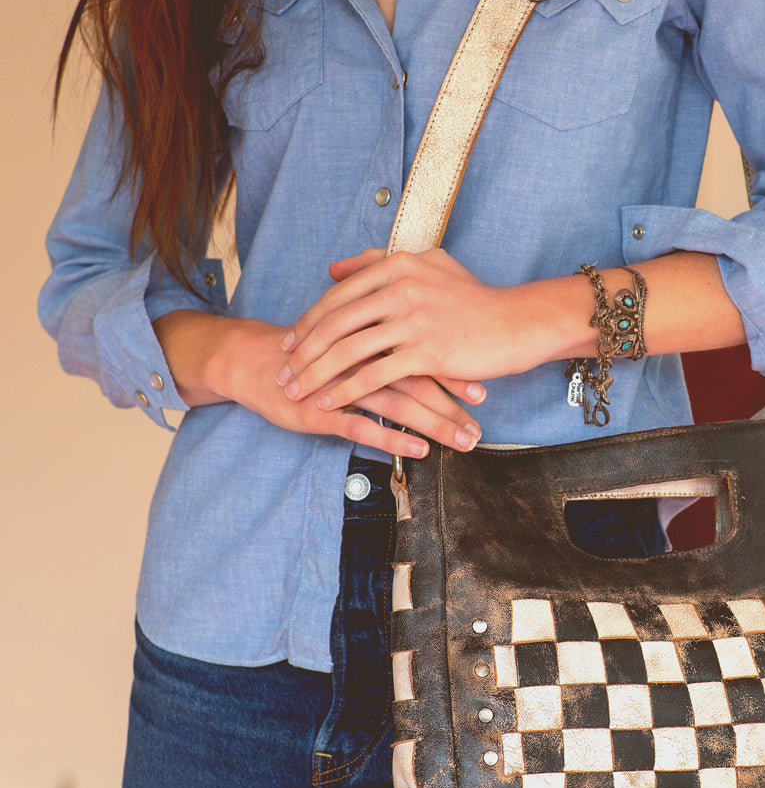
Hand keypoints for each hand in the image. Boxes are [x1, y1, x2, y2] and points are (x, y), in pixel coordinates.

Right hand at [160, 313, 483, 458]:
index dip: (454, 371)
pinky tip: (419, 451)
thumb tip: (433, 347)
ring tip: (463, 442)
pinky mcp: (322, 410)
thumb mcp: (351, 338)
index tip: (483, 390)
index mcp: (372, 335)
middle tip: (481, 427)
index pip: (422, 350)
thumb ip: (387, 337)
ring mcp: (342, 384)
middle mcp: (362, 357)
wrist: (258, 362)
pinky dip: (393, 439)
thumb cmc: (312, 351)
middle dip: (453, 407)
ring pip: (397, 404)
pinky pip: (362, 425)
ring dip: (434, 425)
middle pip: (418, 380)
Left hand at [276, 247, 537, 411]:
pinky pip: (374, 375)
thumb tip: (335, 268)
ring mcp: (415, 319)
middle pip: (337, 322)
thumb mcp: (430, 266)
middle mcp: (403, 287)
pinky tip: (330, 404)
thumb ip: (379, 263)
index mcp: (399, 265)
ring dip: (317, 374)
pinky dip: (346, 391)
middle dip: (304, 351)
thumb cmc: (475, 300)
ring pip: (349, 350)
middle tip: (283, 371)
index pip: (340, 295)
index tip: (290, 342)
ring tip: (297, 391)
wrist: (517, 323)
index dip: (310, 321)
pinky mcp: (427, 351)